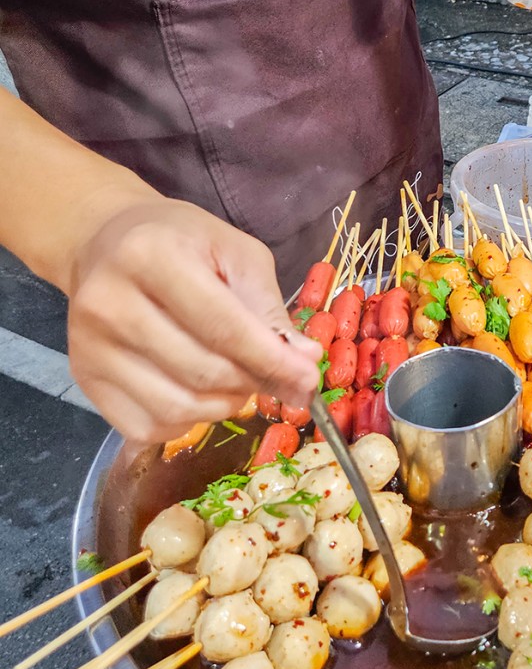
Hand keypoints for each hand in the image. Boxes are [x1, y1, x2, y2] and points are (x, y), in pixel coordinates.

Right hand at [67, 199, 321, 442]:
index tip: (309, 380)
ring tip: (239, 379)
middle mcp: (109, 303)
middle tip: (278, 376)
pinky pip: (149, 426)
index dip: (272, 361)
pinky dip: (189, 420)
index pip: (223, 327)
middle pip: (202, 373)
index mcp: (151, 256)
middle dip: (254, 383)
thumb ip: (268, 308)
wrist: (106, 243)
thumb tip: (303, 362)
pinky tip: (200, 391)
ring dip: (225, 404)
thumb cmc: (181, 242)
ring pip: (178, 407)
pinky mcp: (84, 379)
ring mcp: (89, 347)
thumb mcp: (235, 252)